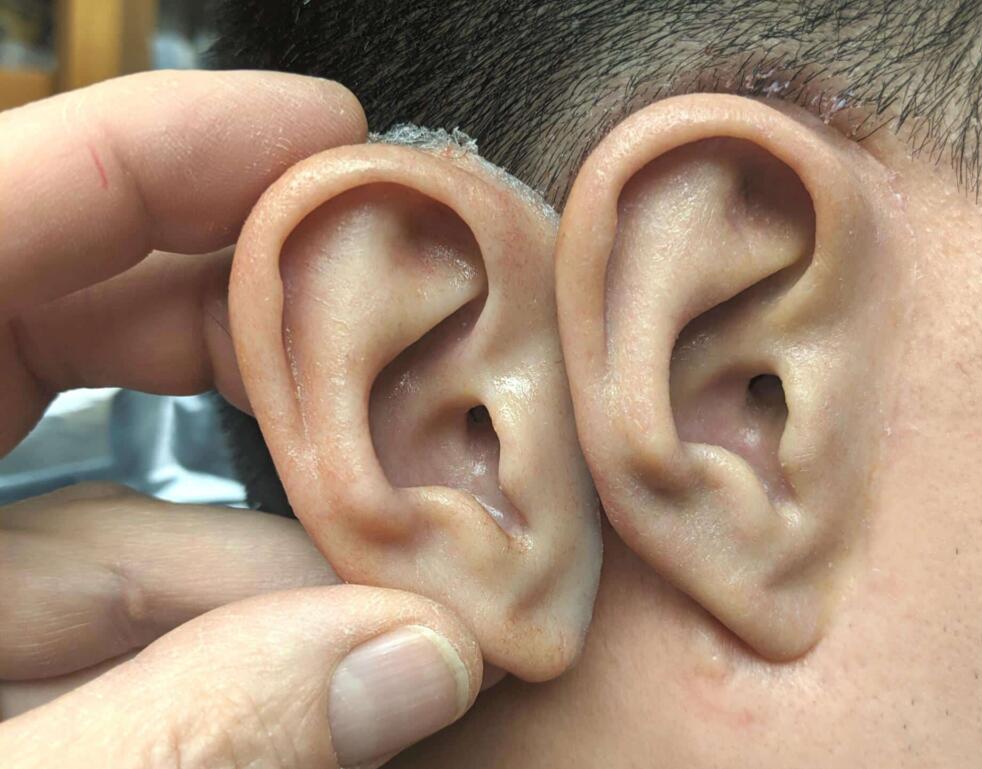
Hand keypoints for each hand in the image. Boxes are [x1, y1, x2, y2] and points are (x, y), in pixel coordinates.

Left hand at [0, 71, 482, 767]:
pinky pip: (101, 607)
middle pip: (73, 322)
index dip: (175, 148)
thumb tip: (411, 664)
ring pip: (115, 493)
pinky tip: (337, 646)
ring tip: (411, 549)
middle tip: (406, 332)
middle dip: (259, 330)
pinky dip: (222, 621)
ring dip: (275, 525)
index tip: (333, 135)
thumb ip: (184, 737)